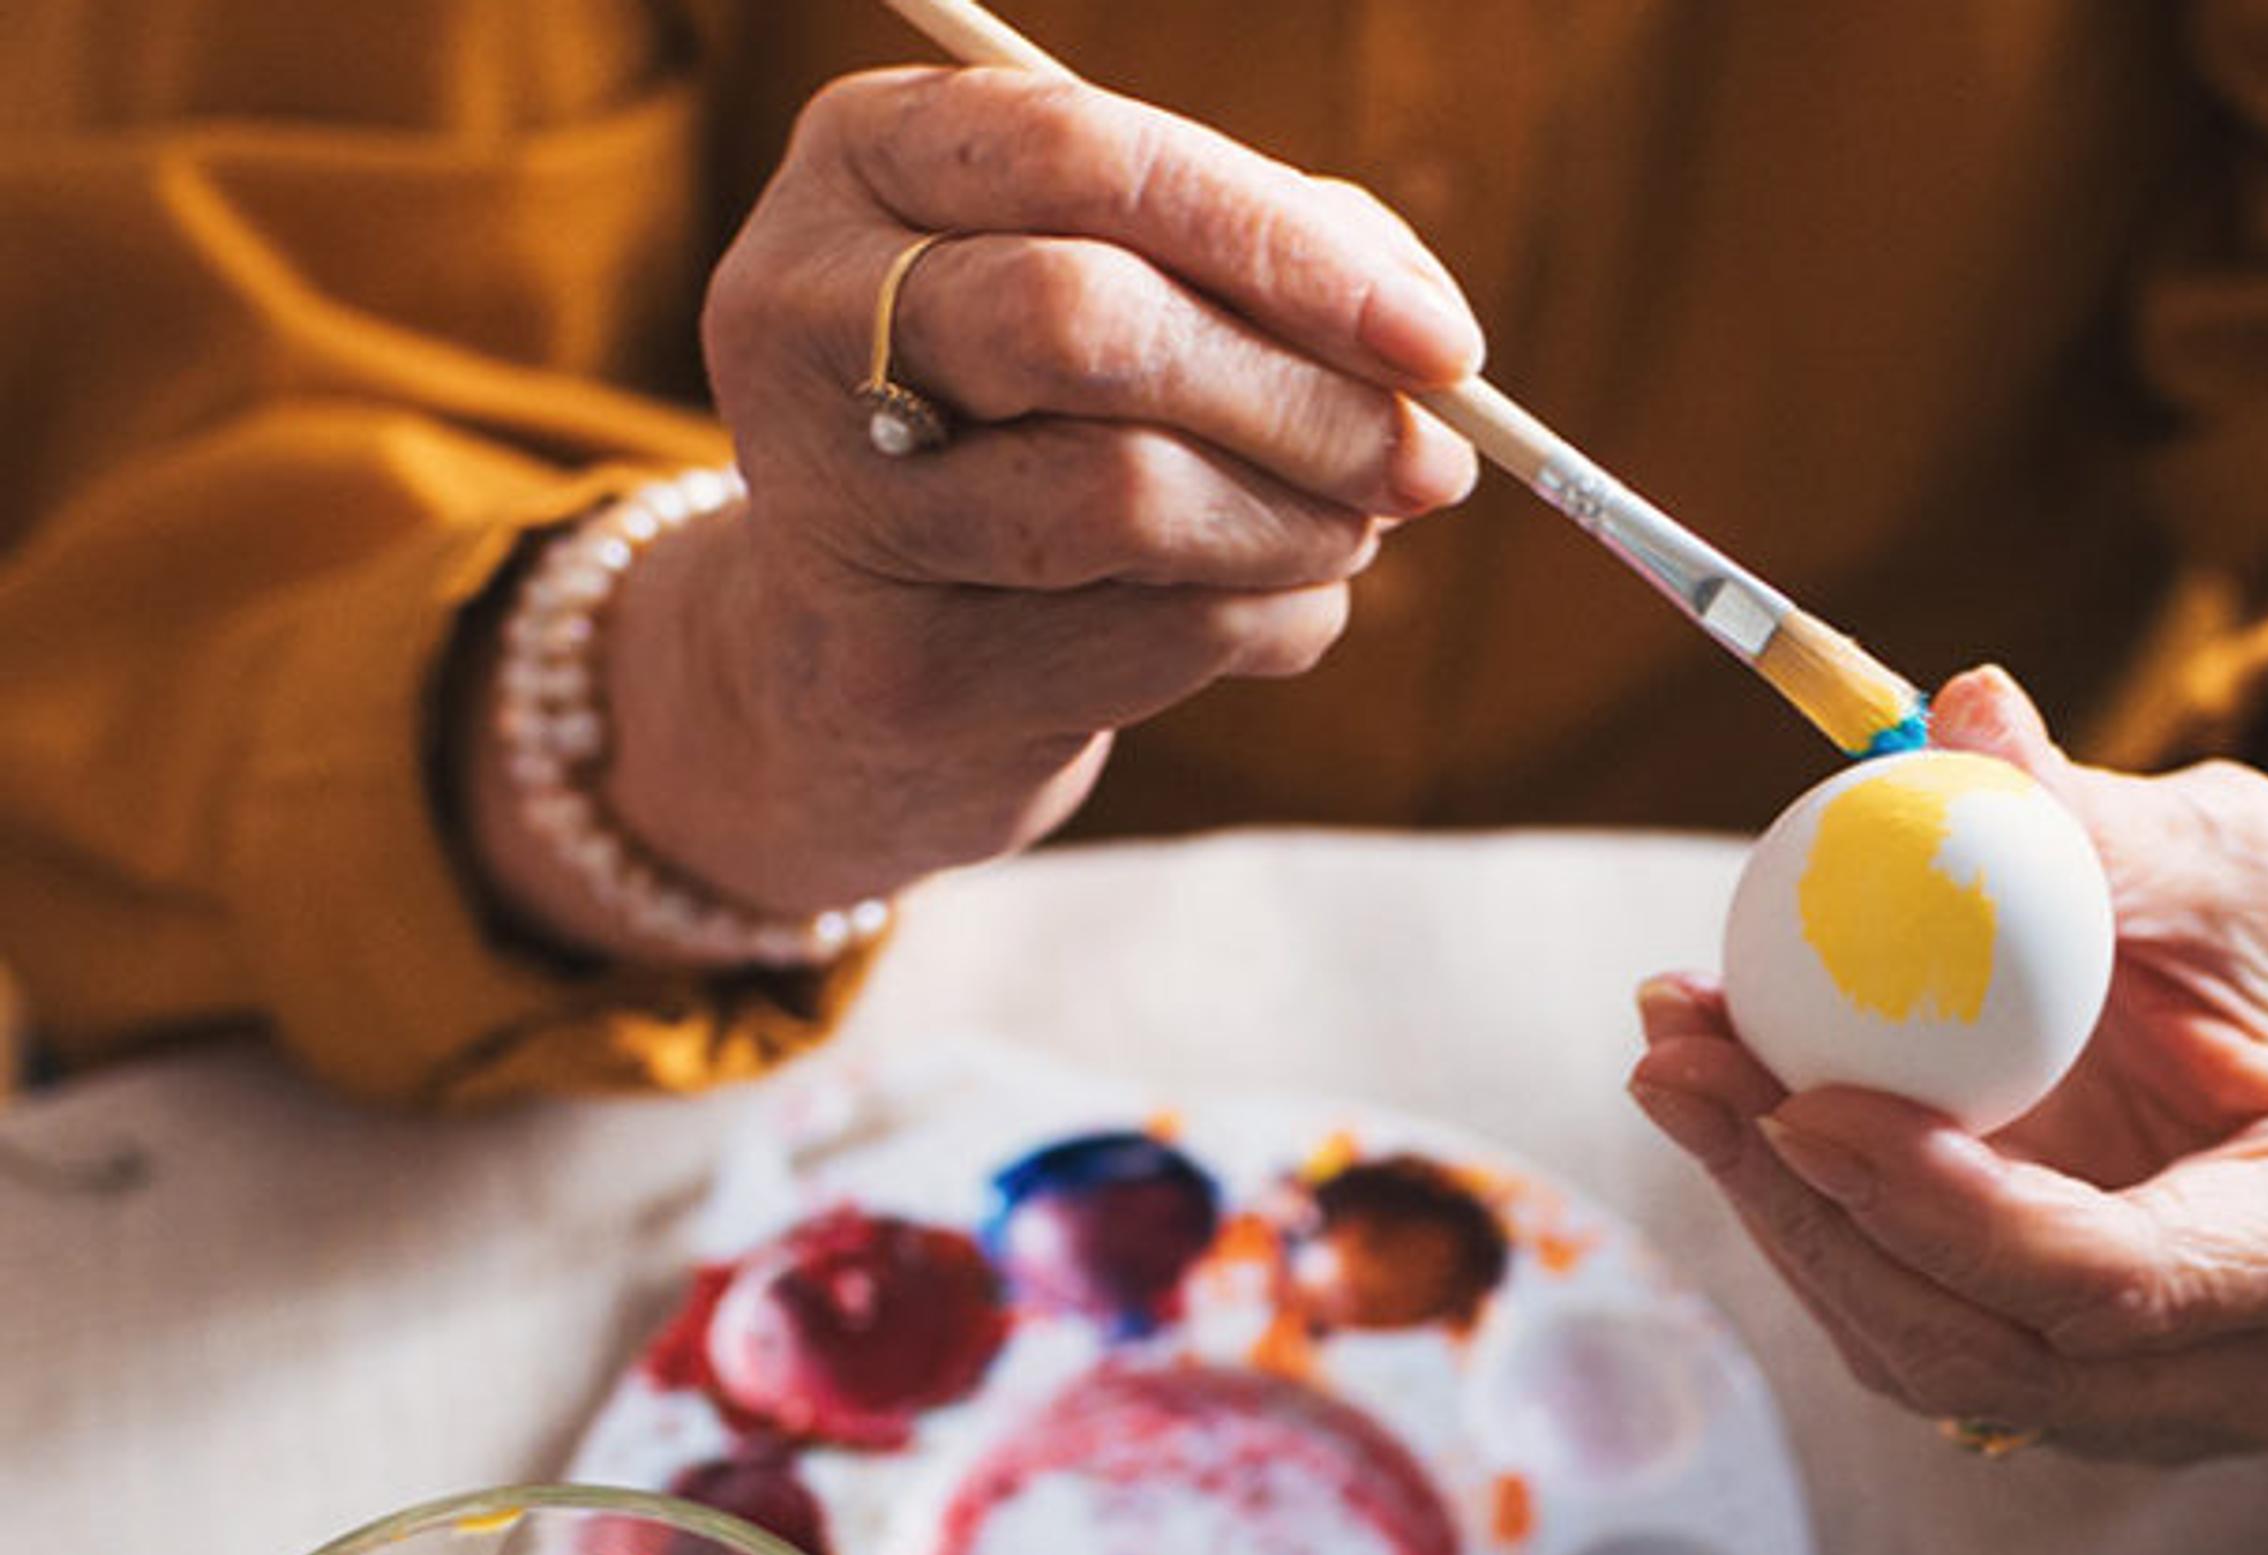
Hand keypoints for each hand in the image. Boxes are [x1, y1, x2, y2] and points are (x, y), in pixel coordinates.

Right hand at [478, 65, 1481, 931]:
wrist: (855, 648)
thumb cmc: (1028, 410)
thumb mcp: (1112, 277)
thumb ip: (1267, 256)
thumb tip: (1424, 337)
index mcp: (866, 154)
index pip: (1091, 159)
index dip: (1286, 248)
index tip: (1442, 342)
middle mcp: (807, 310)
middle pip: (1092, 326)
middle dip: (1304, 401)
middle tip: (1433, 462)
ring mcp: (836, 500)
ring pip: (1130, 495)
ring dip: (1303, 524)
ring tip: (1356, 526)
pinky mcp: (903, 669)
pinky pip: (1158, 637)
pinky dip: (1272, 618)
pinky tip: (1273, 600)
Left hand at [1626, 669, 2267, 1458]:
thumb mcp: (2230, 851)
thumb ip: (2103, 818)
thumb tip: (1965, 712)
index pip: (2123, 1277)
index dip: (1948, 1211)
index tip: (1804, 1102)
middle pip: (1999, 1349)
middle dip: (1816, 1216)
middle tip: (1681, 1067)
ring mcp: (2170, 1404)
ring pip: (1936, 1361)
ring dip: (1786, 1218)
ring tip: (1681, 1059)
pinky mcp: (2076, 1395)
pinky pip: (1916, 1332)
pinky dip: (1816, 1226)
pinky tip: (1738, 1102)